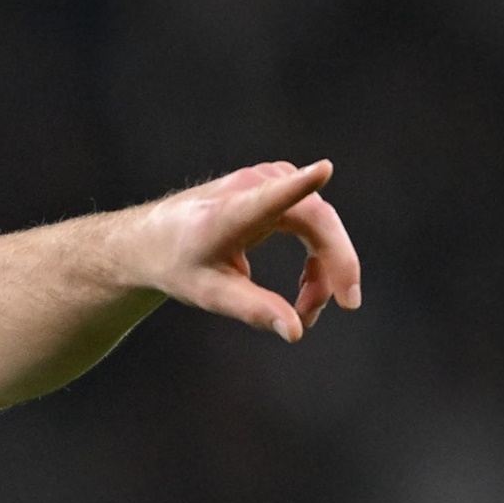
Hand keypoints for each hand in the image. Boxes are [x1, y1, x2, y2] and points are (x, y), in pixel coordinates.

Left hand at [137, 160, 360, 341]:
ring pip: (320, 222)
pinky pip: (313, 222)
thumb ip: (254, 309)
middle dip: (337, 263)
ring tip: (309, 311)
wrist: (155, 241)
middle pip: (315, 218)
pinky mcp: (276, 187)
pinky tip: (306, 290)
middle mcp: (251, 187)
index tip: (323, 171)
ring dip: (325, 266)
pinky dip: (317, 257)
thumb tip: (296, 332)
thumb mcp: (211, 294)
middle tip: (347, 304)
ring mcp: (267, 181)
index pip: (268, 197)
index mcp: (229, 214)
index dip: (299, 186)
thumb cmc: (179, 264)